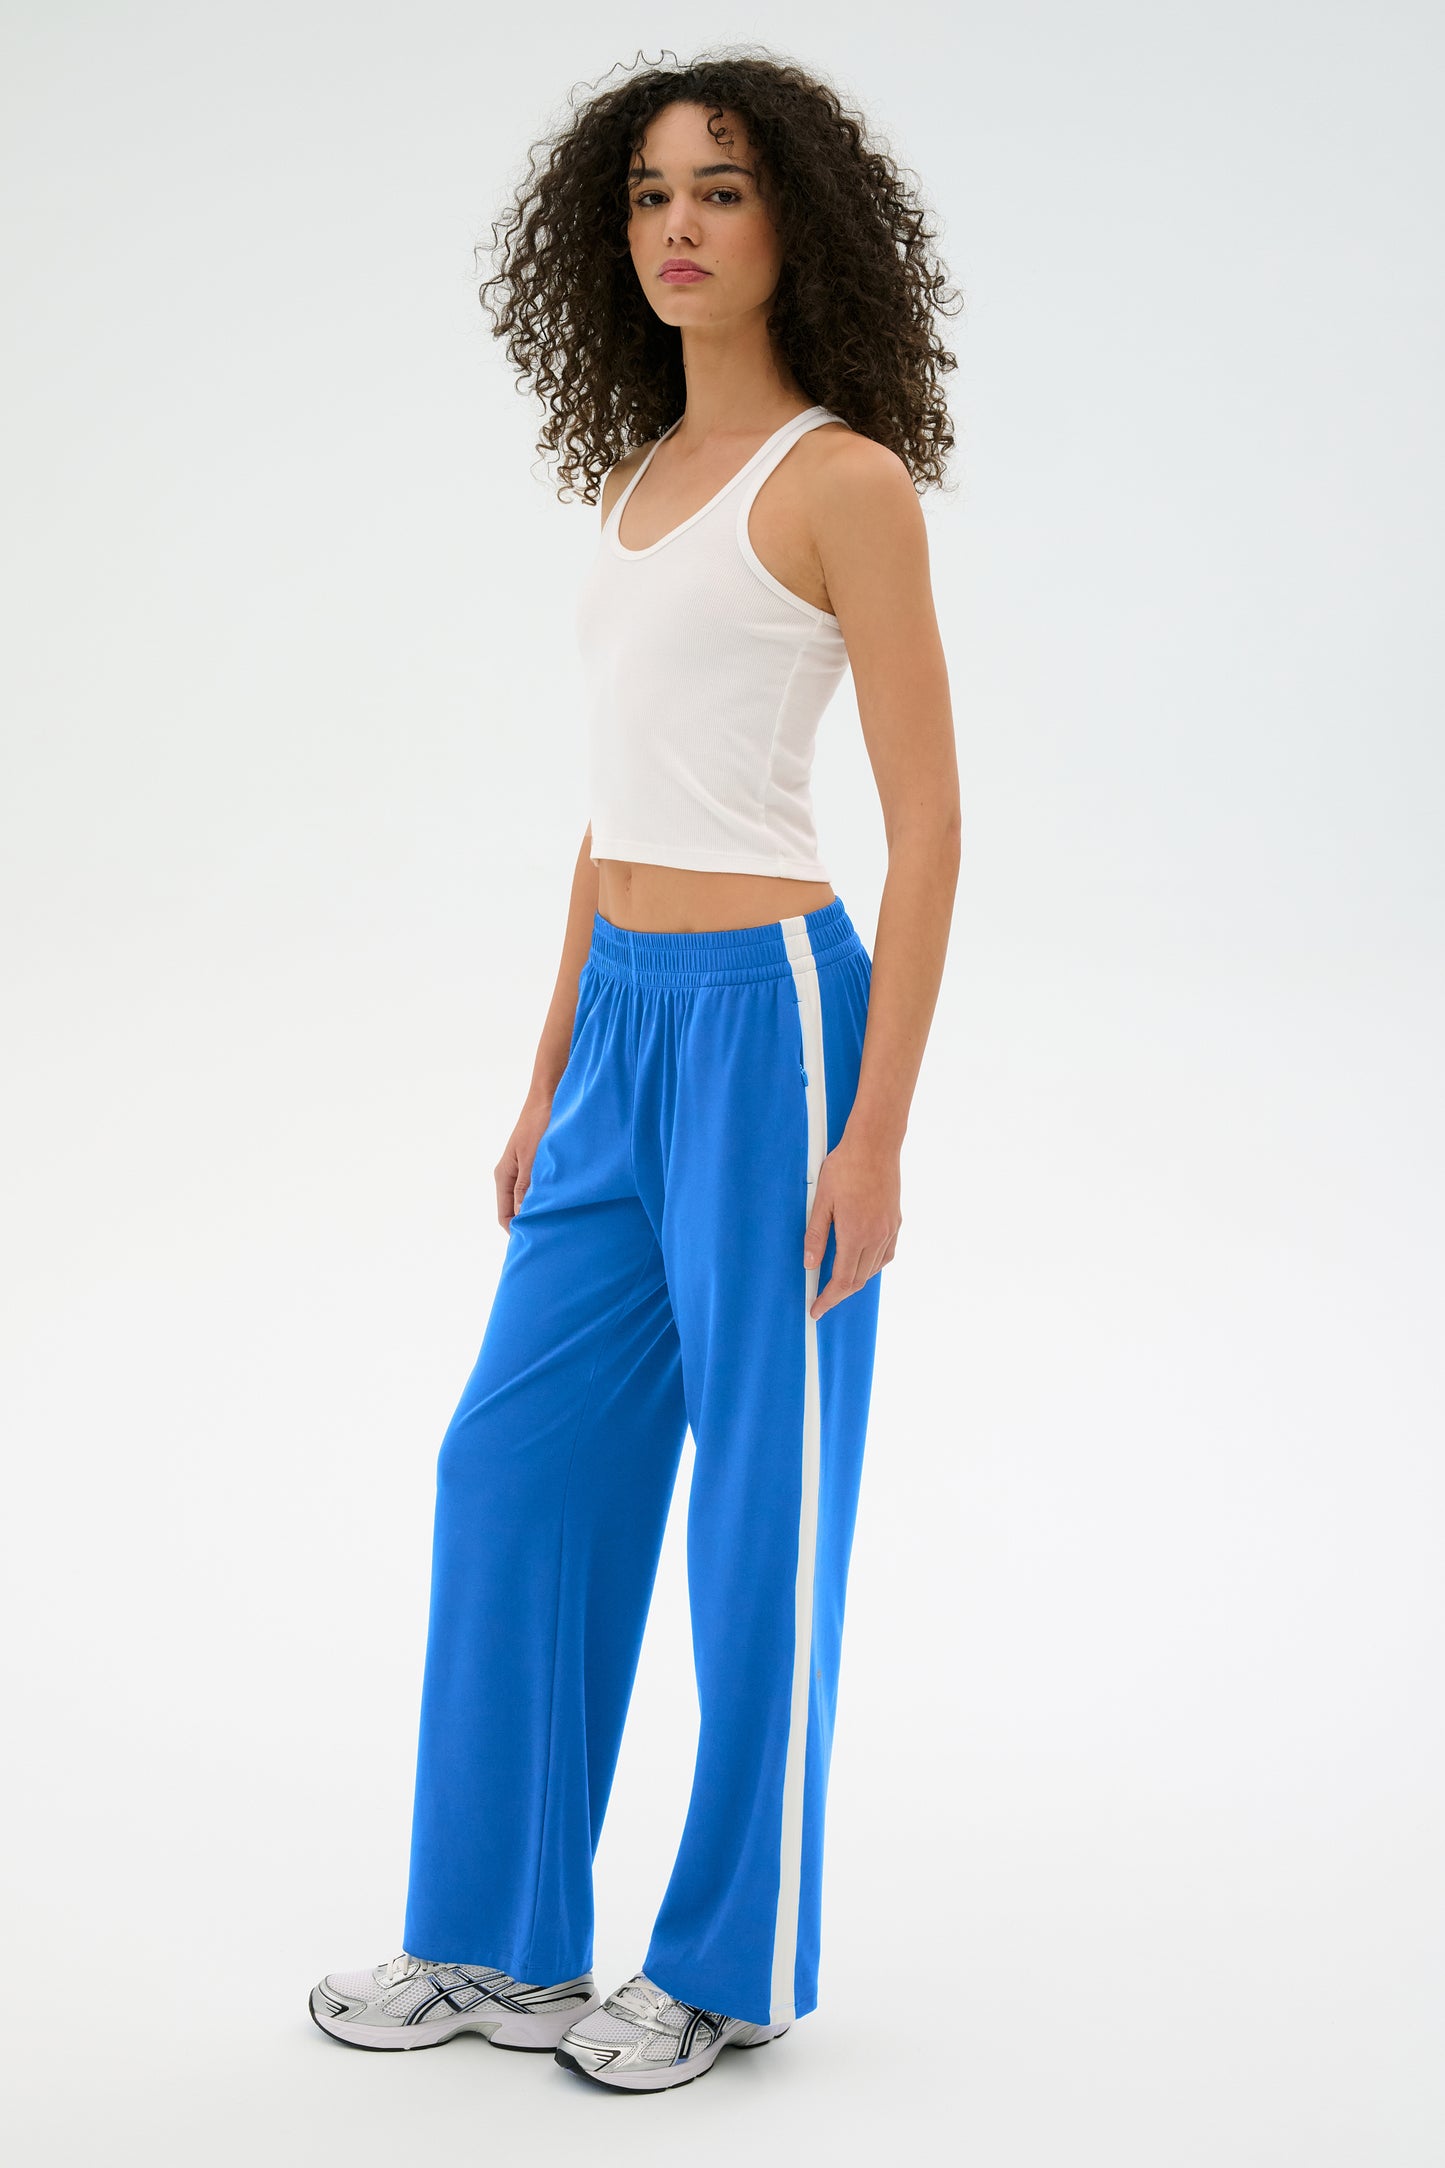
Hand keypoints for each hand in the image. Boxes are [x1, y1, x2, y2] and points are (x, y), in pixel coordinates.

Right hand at [495, 1090, 553, 1229]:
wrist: (550, 1096)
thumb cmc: (540, 1125)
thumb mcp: (533, 1159)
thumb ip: (525, 1188)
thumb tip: (522, 1217)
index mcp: (503, 1176)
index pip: (504, 1216)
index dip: (517, 1231)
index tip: (535, 1243)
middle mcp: (511, 1176)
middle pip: (515, 1210)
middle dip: (530, 1223)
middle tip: (552, 1237)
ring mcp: (524, 1170)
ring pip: (529, 1200)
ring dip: (541, 1210)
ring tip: (561, 1222)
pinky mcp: (538, 1165)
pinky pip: (539, 1189)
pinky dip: (548, 1198)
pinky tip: (565, 1202)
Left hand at [802, 1130, 901, 1318]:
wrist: (875, 1145)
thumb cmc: (844, 1168)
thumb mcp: (821, 1201)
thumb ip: (816, 1235)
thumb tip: (809, 1265)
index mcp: (855, 1234)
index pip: (842, 1280)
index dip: (828, 1299)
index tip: (816, 1310)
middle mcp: (876, 1237)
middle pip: (858, 1280)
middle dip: (839, 1295)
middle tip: (822, 1300)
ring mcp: (889, 1230)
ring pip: (873, 1270)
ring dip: (855, 1281)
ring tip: (837, 1282)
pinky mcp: (896, 1222)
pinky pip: (885, 1255)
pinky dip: (872, 1266)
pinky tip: (862, 1261)